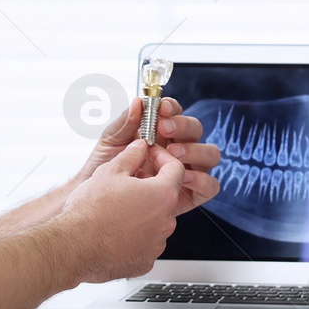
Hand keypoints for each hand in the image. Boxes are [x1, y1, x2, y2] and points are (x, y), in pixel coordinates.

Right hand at [60, 140, 184, 282]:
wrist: (74, 247)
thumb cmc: (91, 211)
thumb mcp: (110, 171)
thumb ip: (132, 155)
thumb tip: (140, 147)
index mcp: (163, 196)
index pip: (176, 169)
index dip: (162, 157)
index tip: (150, 156)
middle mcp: (166, 222)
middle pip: (165, 197)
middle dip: (150, 187)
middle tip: (128, 182)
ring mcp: (156, 244)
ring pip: (155, 221)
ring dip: (142, 212)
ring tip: (116, 209)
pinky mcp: (145, 262)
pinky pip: (145, 243)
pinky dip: (135, 236)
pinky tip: (115, 230)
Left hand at [74, 97, 220, 214]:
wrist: (97, 207)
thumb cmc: (104, 171)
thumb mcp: (110, 143)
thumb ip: (126, 123)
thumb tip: (139, 102)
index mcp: (160, 133)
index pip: (175, 113)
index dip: (172, 108)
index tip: (161, 109)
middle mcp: (178, 148)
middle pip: (196, 130)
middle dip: (183, 126)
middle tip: (164, 130)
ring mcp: (187, 171)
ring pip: (210, 155)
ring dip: (195, 151)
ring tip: (173, 154)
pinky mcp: (191, 195)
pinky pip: (210, 185)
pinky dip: (201, 179)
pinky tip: (182, 179)